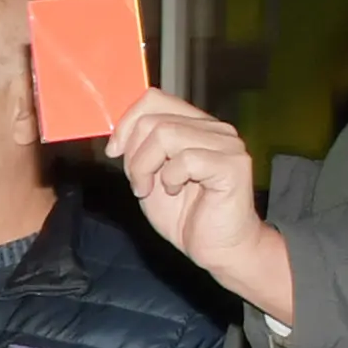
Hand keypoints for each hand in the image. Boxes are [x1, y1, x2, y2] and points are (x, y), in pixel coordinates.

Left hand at [108, 91, 292, 321]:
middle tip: (139, 183)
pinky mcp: (233, 164)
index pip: (154, 98)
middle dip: (134, 154)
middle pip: (154, 118)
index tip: (115, 151)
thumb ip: (139, 151)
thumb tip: (118, 135)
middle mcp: (214, 128)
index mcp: (195, 125)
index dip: (127, 122)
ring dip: (146, 166)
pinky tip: (175, 192)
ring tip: (151, 190)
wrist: (218, 249)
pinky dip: (170, 178)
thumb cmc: (186, 216)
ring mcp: (226, 144)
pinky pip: (186, 159)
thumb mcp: (150, 177)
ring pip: (166, 134)